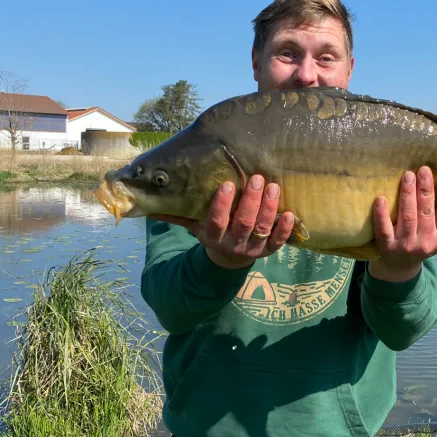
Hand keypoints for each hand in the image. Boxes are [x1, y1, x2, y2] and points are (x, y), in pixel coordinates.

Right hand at [151, 174, 294, 268]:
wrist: (229, 258)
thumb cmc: (211, 232)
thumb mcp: (193, 226)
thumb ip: (176, 215)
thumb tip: (147, 204)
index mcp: (212, 237)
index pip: (216, 222)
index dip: (222, 205)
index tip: (227, 184)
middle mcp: (233, 244)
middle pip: (244, 224)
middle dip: (251, 201)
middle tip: (257, 178)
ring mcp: (252, 249)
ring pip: (262, 230)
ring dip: (269, 208)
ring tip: (273, 186)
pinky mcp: (268, 251)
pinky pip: (278, 242)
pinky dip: (284, 229)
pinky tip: (289, 213)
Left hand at [368, 167, 436, 282]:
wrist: (399, 267)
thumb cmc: (420, 241)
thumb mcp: (436, 233)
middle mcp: (426, 243)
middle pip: (427, 212)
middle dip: (426, 189)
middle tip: (423, 169)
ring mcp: (406, 245)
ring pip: (408, 216)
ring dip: (408, 194)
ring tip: (408, 176)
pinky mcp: (387, 246)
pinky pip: (384, 228)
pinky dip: (381, 213)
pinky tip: (380, 198)